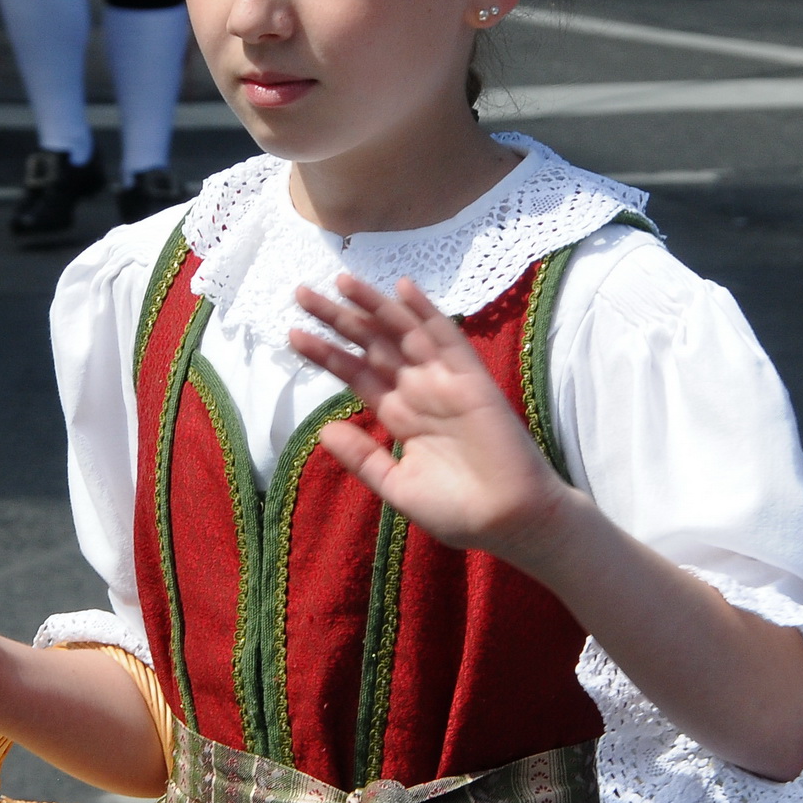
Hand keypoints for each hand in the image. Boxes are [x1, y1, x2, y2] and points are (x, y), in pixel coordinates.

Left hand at [289, 275, 569, 557]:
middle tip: (301, 293)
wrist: (509, 522)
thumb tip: (323, 430)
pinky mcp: (472, 381)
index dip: (326, 353)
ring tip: (340, 280)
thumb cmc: (458, 511)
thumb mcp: (397, 486)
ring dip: (374, 306)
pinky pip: (447, 339)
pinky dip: (426, 313)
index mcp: (400, 415)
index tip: (293, 334)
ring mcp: (445, 382)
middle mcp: (418, 391)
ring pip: (403, 333)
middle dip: (338, 319)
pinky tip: (404, 288)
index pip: (356, 374)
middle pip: (372, 346)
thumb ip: (363, 458)